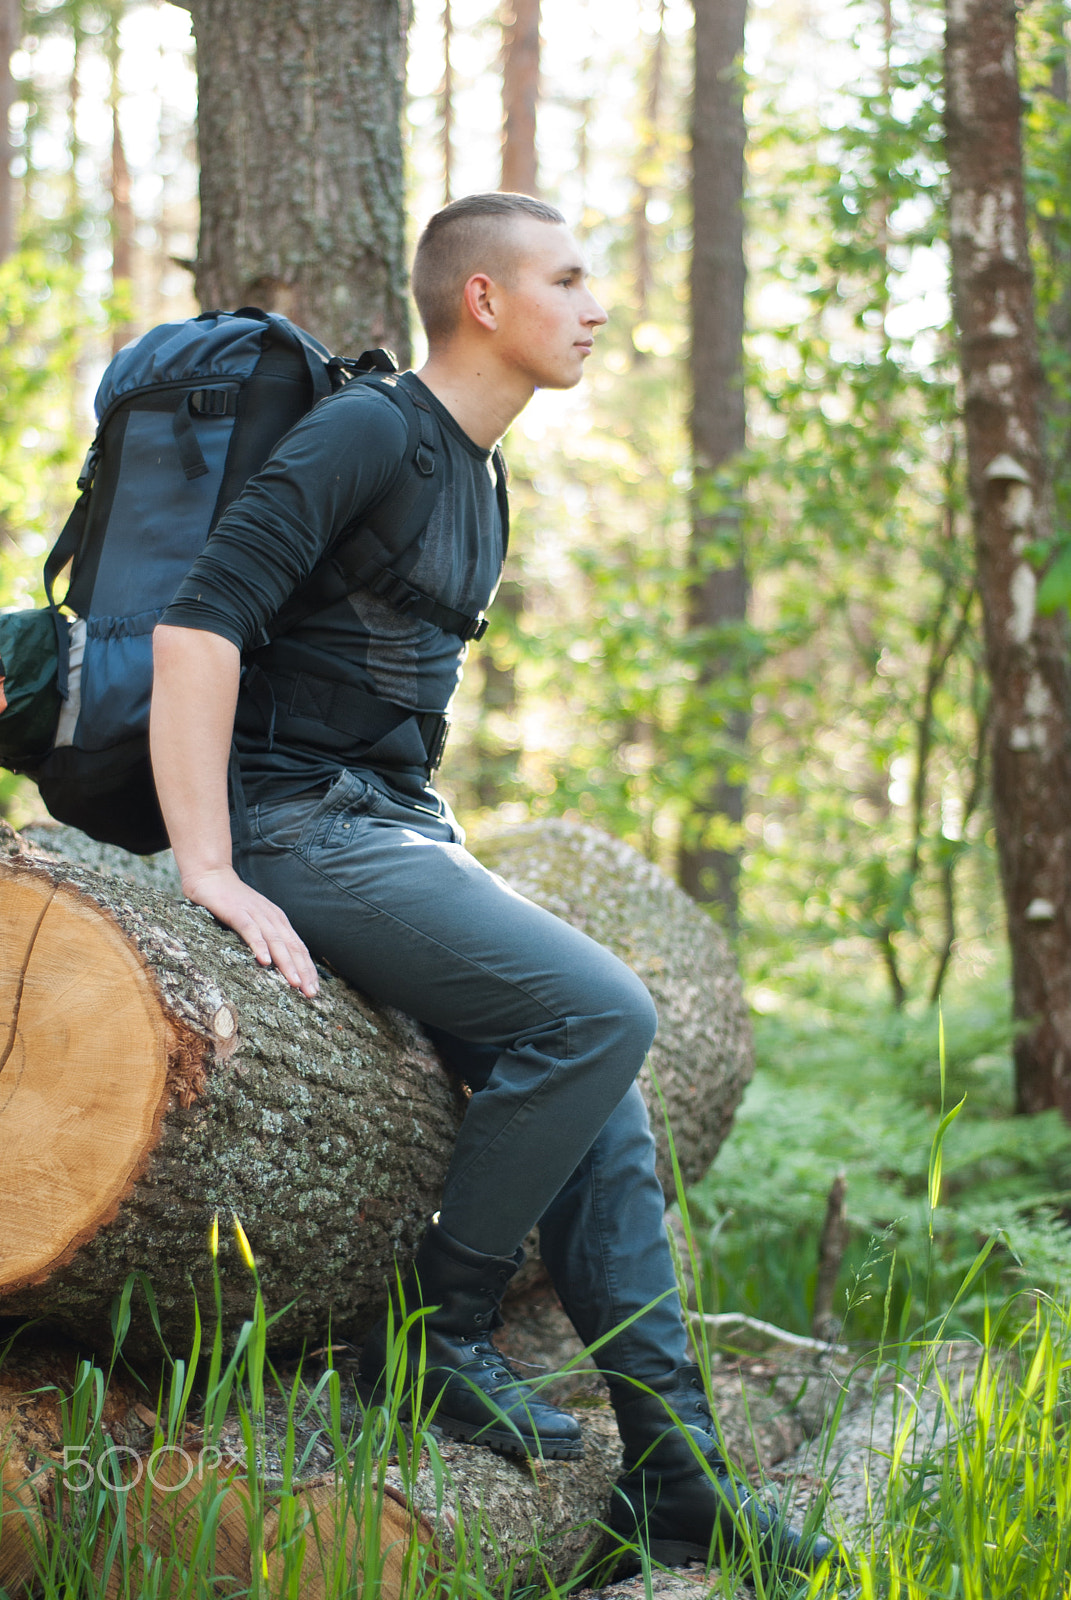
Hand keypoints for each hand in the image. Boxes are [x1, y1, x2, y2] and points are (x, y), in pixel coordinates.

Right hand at [182, 866, 319, 997]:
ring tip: (294, 983)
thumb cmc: (234, 903)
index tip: (314, 990)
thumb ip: (267, 937)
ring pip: (276, 941)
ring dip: (286, 963)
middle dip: (303, 971)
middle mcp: (272, 918)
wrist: (212, 877)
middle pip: (292, 947)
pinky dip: (259, 945)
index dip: (308, 969)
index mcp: (279, 921)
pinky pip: (250, 931)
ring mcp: (256, 914)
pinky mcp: (238, 912)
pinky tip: (264, 961)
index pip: (298, 948)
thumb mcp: (256, 921)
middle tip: (311, 994)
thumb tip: (277, 965)